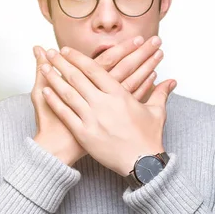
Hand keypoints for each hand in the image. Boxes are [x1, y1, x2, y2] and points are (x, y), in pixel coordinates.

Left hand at [39, 46, 176, 175]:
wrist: (142, 163)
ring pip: (68, 93)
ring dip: (54, 78)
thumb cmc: (149, 138)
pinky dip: (54, 101)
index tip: (68, 50)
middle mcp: (103, 103)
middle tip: (51, 53)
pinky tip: (45, 91)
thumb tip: (171, 82)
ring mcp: (92, 118)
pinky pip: (65, 113)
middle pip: (77, 77)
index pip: (94, 70)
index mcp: (119, 95)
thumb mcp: (156, 112)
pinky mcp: (84, 134)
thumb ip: (160, 93)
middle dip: (62, 63)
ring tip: (43, 67)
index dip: (78, 58)